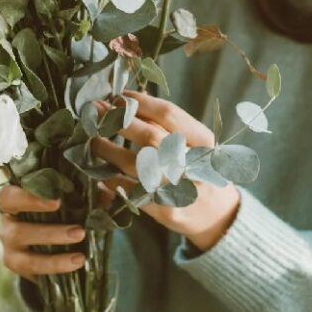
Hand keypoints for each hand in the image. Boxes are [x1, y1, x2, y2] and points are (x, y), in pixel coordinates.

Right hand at [0, 186, 86, 281]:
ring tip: (80, 257)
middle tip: (79, 232)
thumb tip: (107, 195)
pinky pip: (33, 275)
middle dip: (50, 233)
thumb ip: (83, 191)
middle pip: (17, 231)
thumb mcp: (66, 195)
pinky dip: (55, 271)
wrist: (46, 233)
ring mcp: (10, 250)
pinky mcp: (20, 269)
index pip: (8, 197)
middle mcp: (7, 226)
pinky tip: (75, 266)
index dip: (29, 199)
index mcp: (12, 201)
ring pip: (25, 259)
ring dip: (54, 259)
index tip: (57, 201)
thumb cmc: (54, 206)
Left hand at [91, 89, 241, 252]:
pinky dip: (112, 180)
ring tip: (93, 141)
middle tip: (98, 111)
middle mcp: (193, 163)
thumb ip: (167, 125)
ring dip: (109, 150)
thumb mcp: (195, 144)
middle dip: (119, 121)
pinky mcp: (166, 210)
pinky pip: (131, 192)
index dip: (140, 102)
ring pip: (136, 165)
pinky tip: (101, 172)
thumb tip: (128, 101)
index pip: (168, 114)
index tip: (120, 96)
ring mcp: (179, 188)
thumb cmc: (200, 171)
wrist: (218, 214)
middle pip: (150, 136)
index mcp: (203, 141)